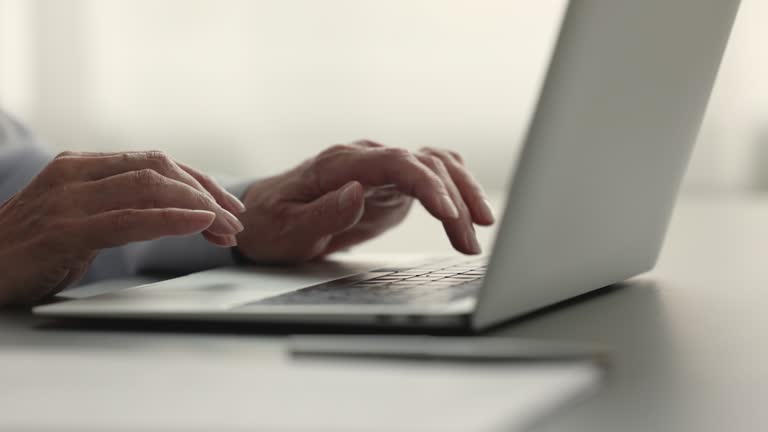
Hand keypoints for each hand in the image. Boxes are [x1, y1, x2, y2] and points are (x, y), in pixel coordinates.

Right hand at [0, 150, 245, 305]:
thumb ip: (118, 209)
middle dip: (206, 193)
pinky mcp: (63, 231)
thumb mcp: (78, 220)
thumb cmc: (29, 250)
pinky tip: (199, 224)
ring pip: (150, 187)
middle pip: (160, 169)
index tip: (227, 204)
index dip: (198, 181)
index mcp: (82, 167)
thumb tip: (172, 214)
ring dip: (199, 208)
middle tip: (235, 221)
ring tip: (227, 229)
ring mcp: (67, 200)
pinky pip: (128, 219)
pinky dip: (171, 219)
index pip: (155, 162)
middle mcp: (76, 174)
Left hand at [236, 140, 494, 262]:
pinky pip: (432, 178)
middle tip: (470, 241)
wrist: (264, 220)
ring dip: (463, 195)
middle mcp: (366, 159)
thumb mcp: (288, 229)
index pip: (395, 162)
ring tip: (478, 234)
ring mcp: (381, 170)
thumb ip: (323, 212)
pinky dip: (455, 192)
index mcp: (340, 164)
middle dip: (455, 199)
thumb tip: (358, 192)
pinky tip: (468, 215)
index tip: (449, 213)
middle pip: (425, 163)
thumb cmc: (271, 225)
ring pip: (437, 166)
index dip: (427, 184)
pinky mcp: (391, 186)